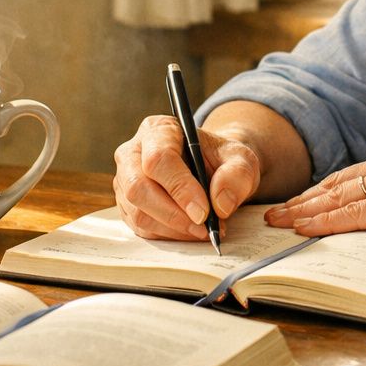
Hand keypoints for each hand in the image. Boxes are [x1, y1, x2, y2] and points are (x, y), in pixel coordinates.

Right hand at [112, 115, 261, 240]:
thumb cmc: (221, 160)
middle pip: (138, 188)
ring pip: (138, 212)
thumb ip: (237, 174)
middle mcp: (133, 152)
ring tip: (203, 230)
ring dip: (173, 228)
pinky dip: (168, 235)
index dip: (179, 187)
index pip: (158, 159)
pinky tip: (190, 231)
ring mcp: (125, 180)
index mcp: (158, 130)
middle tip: (203, 227)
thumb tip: (220, 204)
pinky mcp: (127, 206)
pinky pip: (141, 228)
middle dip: (173, 214)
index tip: (203, 211)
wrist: (212, 169)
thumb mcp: (240, 159)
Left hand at [264, 144, 365, 250]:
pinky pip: (356, 214)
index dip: (319, 192)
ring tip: (278, 222)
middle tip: (272, 214)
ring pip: (340, 198)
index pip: (349, 177)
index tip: (296, 203)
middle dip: (302, 201)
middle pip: (337, 184)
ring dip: (304, 212)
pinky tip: (305, 228)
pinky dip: (326, 222)